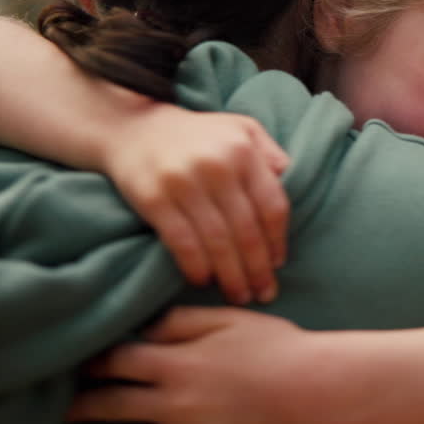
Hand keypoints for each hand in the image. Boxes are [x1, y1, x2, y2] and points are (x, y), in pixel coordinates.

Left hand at [68, 307, 317, 423]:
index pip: (117, 360)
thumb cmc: (275, 347)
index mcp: (178, 362)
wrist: (315, 391)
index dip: (91, 360)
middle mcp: (174, 403)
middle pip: (109, 404)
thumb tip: (142, 325)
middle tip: (51, 404)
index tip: (74, 359)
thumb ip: (180, 321)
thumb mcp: (228, 320)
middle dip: (78, 403)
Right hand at [102, 103, 290, 303]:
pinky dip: (196, 266)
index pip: (272, 205)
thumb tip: (289, 175)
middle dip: (258, 268)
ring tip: (239, 296)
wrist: (134, 129)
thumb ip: (268, 151)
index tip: (278, 264)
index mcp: (243, 151)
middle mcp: (217, 166)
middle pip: (246, 230)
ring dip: (230, 275)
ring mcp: (183, 183)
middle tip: (264, 293)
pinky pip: (182, 242)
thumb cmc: (198, 135)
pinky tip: (203, 280)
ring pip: (217, 241)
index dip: (278, 240)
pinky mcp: (154, 199)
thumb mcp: (240, 128)